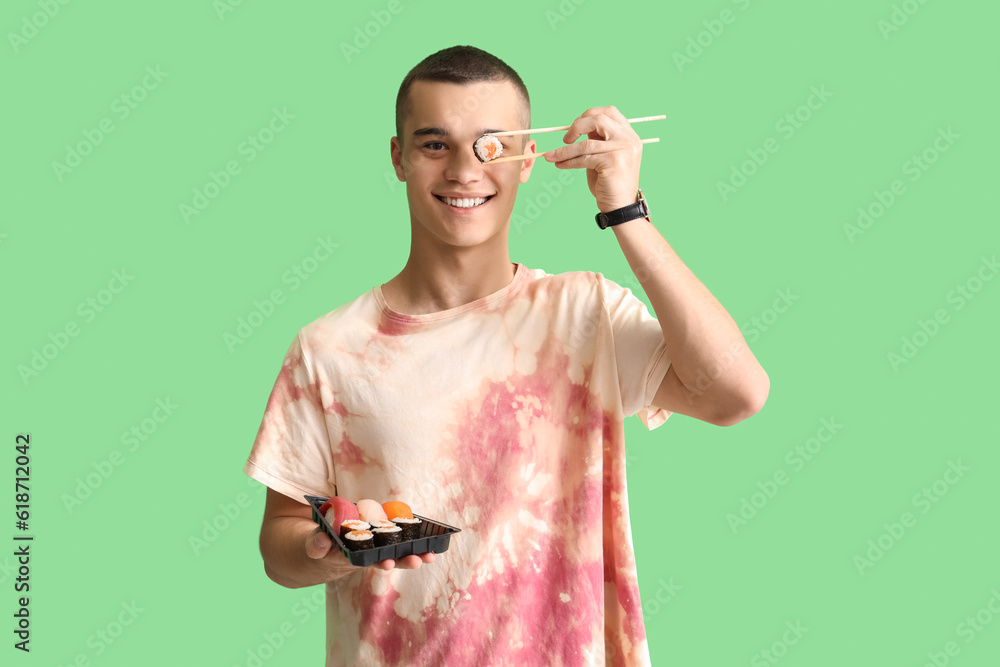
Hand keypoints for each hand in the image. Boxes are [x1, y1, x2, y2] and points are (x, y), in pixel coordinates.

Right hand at [305, 526, 435, 572]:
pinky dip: (413, 542)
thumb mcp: (311, 546)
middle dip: (402, 561)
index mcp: (349, 558)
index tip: (387, 564)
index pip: (366, 561)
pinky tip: (431, 542)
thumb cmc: (316, 546)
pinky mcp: (379, 541)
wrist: (319, 548)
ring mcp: (373, 550)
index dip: (378, 562)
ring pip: (395, 553)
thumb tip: (322, 542)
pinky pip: (397, 542)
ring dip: (413, 554)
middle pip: (386, 560)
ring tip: (431, 556)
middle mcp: (365, 556)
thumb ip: (315, 544)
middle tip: (417, 561)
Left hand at [543, 105, 642, 212]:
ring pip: (586, 144)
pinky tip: (559, 165)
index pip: (609, 112)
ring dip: (565, 150)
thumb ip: (597, 139)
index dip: (588, 115)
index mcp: (628, 134)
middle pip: (598, 119)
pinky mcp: (613, 161)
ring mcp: (622, 149)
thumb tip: (577, 127)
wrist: (620, 206)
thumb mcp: (604, 155)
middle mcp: (628, 139)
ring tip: (552, 156)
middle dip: (577, 126)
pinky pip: (583, 158)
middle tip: (565, 139)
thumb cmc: (609, 182)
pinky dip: (568, 161)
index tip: (575, 127)